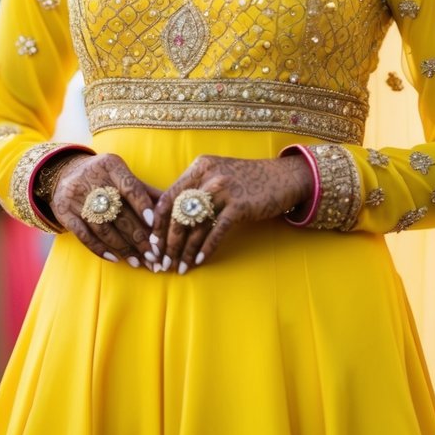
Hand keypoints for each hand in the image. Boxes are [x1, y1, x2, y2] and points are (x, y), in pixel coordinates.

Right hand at [51, 153, 159, 268]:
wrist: (64, 173)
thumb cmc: (104, 177)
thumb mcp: (121, 175)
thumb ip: (145, 190)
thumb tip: (172, 207)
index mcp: (110, 165)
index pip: (130, 187)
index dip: (143, 206)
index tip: (156, 225)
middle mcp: (92, 179)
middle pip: (119, 212)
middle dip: (138, 236)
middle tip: (154, 255)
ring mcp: (76, 197)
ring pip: (103, 227)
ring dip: (123, 248)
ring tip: (139, 262)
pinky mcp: (65, 212)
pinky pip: (84, 235)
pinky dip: (101, 249)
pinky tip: (116, 259)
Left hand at [153, 154, 312, 273]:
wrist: (283, 177)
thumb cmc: (247, 180)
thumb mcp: (218, 174)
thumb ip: (196, 188)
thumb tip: (170, 218)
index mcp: (199, 167)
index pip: (168, 197)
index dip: (157, 223)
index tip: (151, 243)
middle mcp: (209, 176)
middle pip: (178, 213)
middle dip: (167, 242)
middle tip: (161, 262)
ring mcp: (224, 190)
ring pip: (195, 226)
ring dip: (184, 251)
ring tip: (178, 268)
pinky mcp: (240, 205)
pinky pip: (216, 232)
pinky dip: (205, 249)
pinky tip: (198, 262)